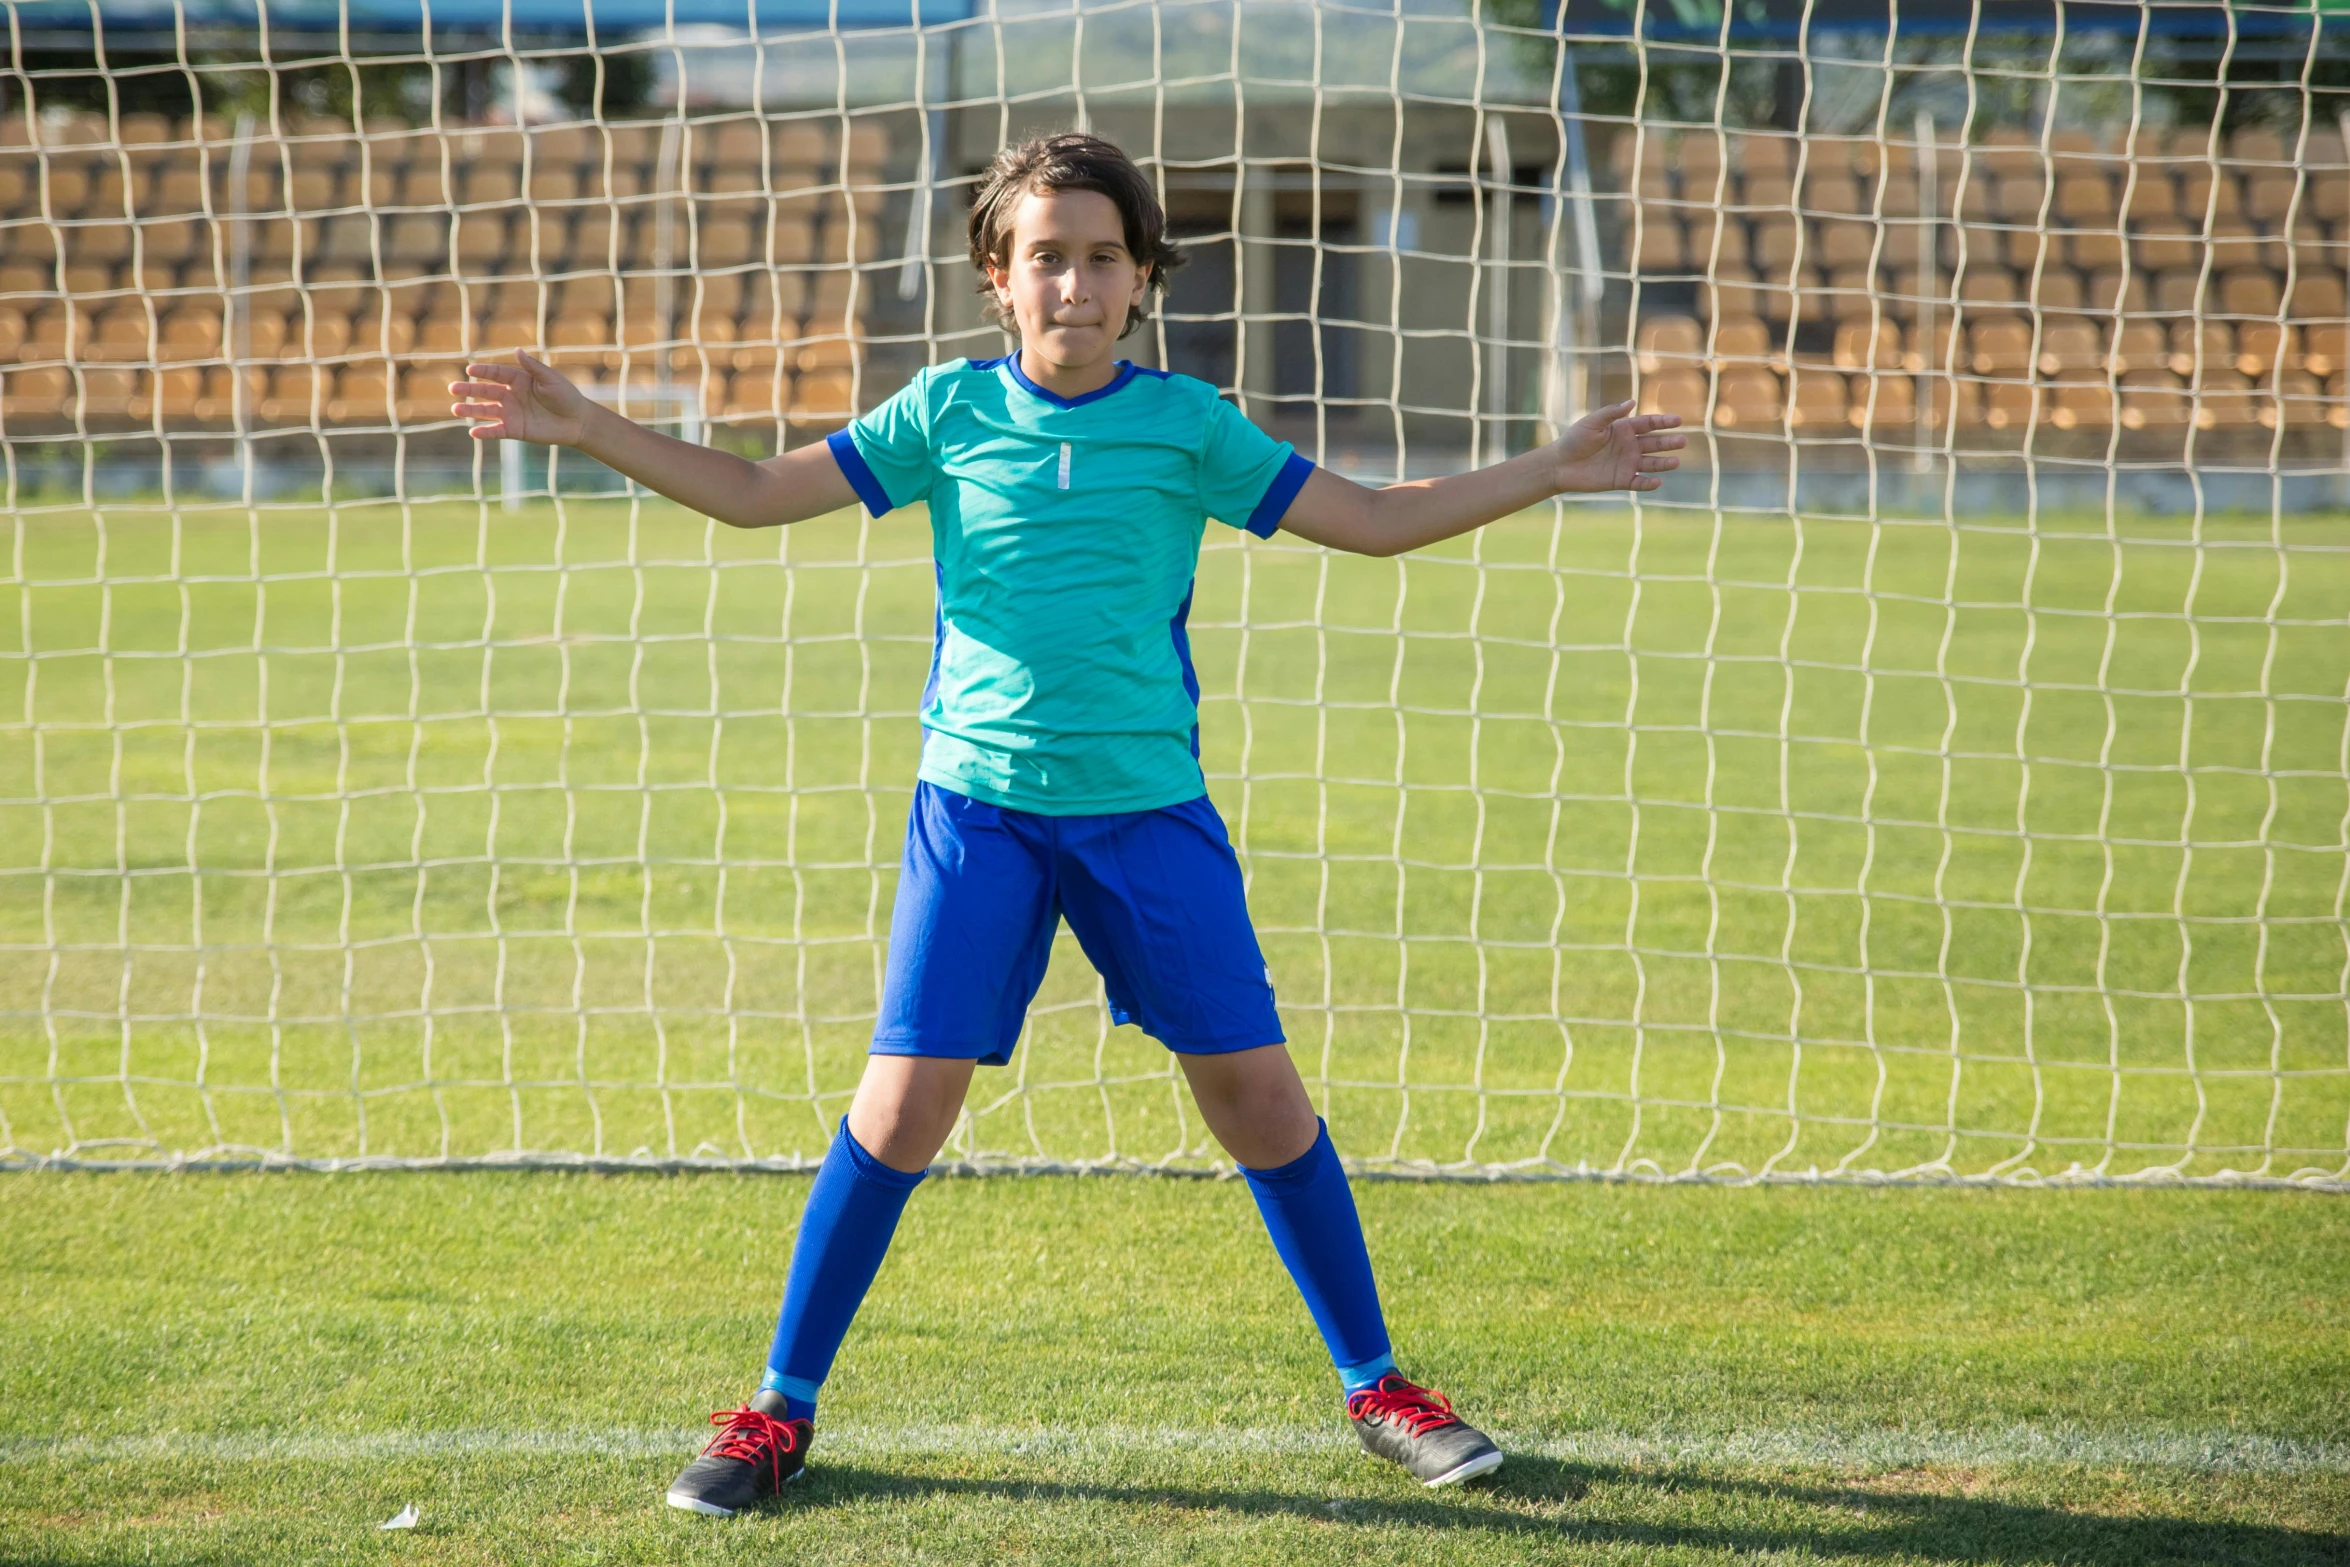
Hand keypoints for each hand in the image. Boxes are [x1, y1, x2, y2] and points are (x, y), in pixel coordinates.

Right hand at [450, 351, 592, 445]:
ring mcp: (511, 413)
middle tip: (452, 388)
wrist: (578, 422)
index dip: (483, 372)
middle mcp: (511, 395)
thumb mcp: (551, 379)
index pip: (496, 374)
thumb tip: (517, 350)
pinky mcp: (515, 430)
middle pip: (485, 391)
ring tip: (455, 408)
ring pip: (486, 411)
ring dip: (471, 410)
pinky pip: (496, 431)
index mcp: (519, 380)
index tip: (469, 371)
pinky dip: (485, 432)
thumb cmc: (567, 396)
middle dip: (469, 390)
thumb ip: (533, 367)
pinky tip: (472, 431)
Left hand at [1549, 400, 1685, 493]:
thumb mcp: (1592, 423)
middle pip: (1654, 443)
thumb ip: (1611, 413)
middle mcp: (1629, 446)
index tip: (1678, 420)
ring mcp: (1627, 463)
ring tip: (1676, 462)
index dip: (1663, 422)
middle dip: (1669, 442)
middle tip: (1683, 441)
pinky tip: (1657, 482)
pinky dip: (1648, 483)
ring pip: (1651, 463)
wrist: (1559, 465)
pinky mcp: (1621, 480)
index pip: (1648, 424)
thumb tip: (1632, 402)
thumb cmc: (1574, 440)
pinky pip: (1639, 482)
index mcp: (1624, 429)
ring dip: (1664, 463)